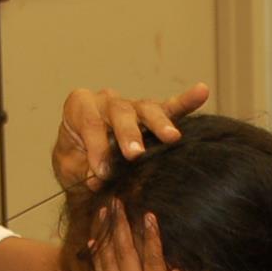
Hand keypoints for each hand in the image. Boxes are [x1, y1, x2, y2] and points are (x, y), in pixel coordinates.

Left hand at [52, 83, 210, 191]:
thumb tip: (98, 179)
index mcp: (80, 107)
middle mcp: (107, 100)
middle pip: (119, 112)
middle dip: (128, 134)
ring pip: (146, 110)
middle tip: (135, 154)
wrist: (84, 161)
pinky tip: (202, 91)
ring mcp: (133, 106)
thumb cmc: (76, 161)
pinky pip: (171, 107)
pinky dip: (186, 101)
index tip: (102, 173)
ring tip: (172, 137)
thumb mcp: (70, 168)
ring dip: (159, 124)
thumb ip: (81, 172)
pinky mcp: (154, 114)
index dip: (96, 148)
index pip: (89, 124)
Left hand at [94, 207, 190, 270]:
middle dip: (123, 226)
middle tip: (117, 202)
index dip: (152, 236)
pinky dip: (97, 258)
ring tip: (104, 214)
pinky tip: (95, 244)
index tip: (149, 214)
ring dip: (107, 235)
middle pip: (127, 253)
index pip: (154, 260)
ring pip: (110, 261)